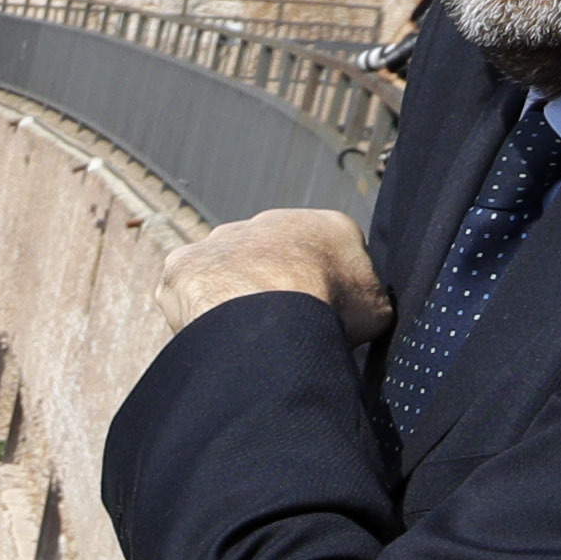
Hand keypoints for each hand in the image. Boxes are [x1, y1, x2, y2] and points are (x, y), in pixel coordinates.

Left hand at [162, 209, 388, 340]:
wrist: (271, 316)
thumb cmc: (330, 313)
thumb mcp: (376, 309)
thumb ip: (367, 301)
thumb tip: (362, 312)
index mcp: (326, 226)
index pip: (326, 256)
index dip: (323, 291)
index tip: (318, 319)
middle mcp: (271, 221)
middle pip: (273, 259)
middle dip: (273, 290)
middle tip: (275, 330)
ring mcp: (224, 239)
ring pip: (227, 272)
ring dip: (230, 299)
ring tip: (240, 338)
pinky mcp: (185, 263)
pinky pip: (187, 291)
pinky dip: (194, 313)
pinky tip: (210, 337)